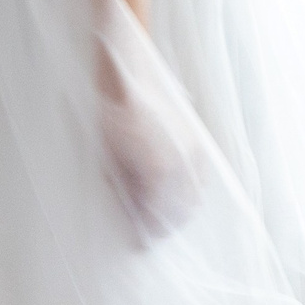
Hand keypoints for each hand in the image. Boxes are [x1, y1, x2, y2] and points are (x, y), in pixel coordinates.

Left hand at [92, 28, 199, 242]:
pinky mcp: (195, 138)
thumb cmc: (108, 103)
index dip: (147, 232)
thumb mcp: (107, 151)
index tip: (138, 242)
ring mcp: (192, 148)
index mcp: (157, 168)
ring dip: (177, 209)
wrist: (127, 61)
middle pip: (179, 211)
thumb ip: (124, 185)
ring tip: (156, 213)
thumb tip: (132, 213)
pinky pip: (198, 178)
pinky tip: (171, 190)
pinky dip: (186, 190)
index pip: (158, 216)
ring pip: (192, 196)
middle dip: (162, 224)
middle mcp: (181, 161)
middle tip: (144, 231)